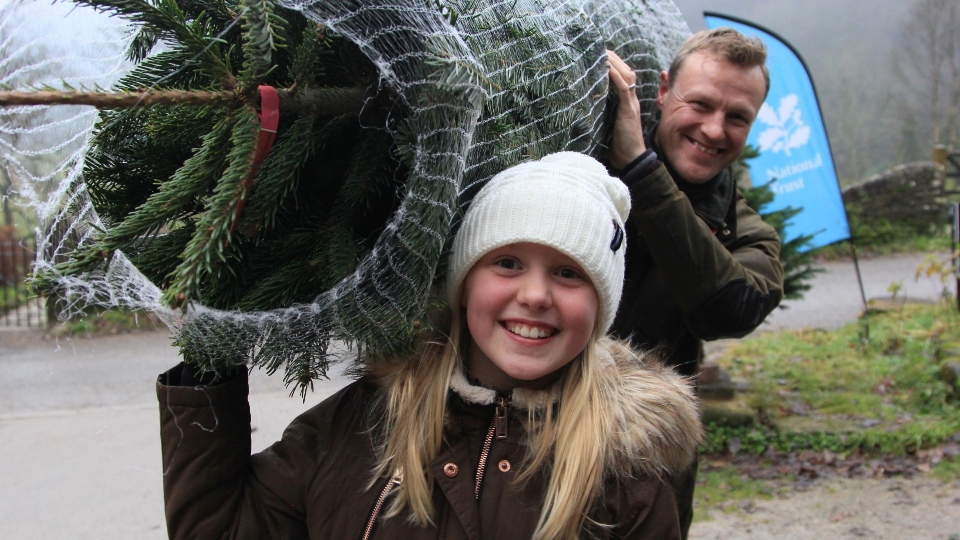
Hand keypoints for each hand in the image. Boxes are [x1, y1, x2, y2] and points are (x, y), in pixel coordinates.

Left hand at [606, 50, 646, 169]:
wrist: (631, 161)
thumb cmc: (618, 147)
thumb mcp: (607, 127)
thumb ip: (601, 115)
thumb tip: (584, 109)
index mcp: (627, 104)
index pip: (624, 78)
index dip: (615, 65)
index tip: (602, 55)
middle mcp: (631, 101)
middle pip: (626, 72)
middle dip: (614, 59)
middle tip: (600, 48)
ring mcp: (631, 105)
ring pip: (627, 76)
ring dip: (615, 63)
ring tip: (603, 53)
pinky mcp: (629, 111)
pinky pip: (625, 89)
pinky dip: (616, 76)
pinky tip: (607, 67)